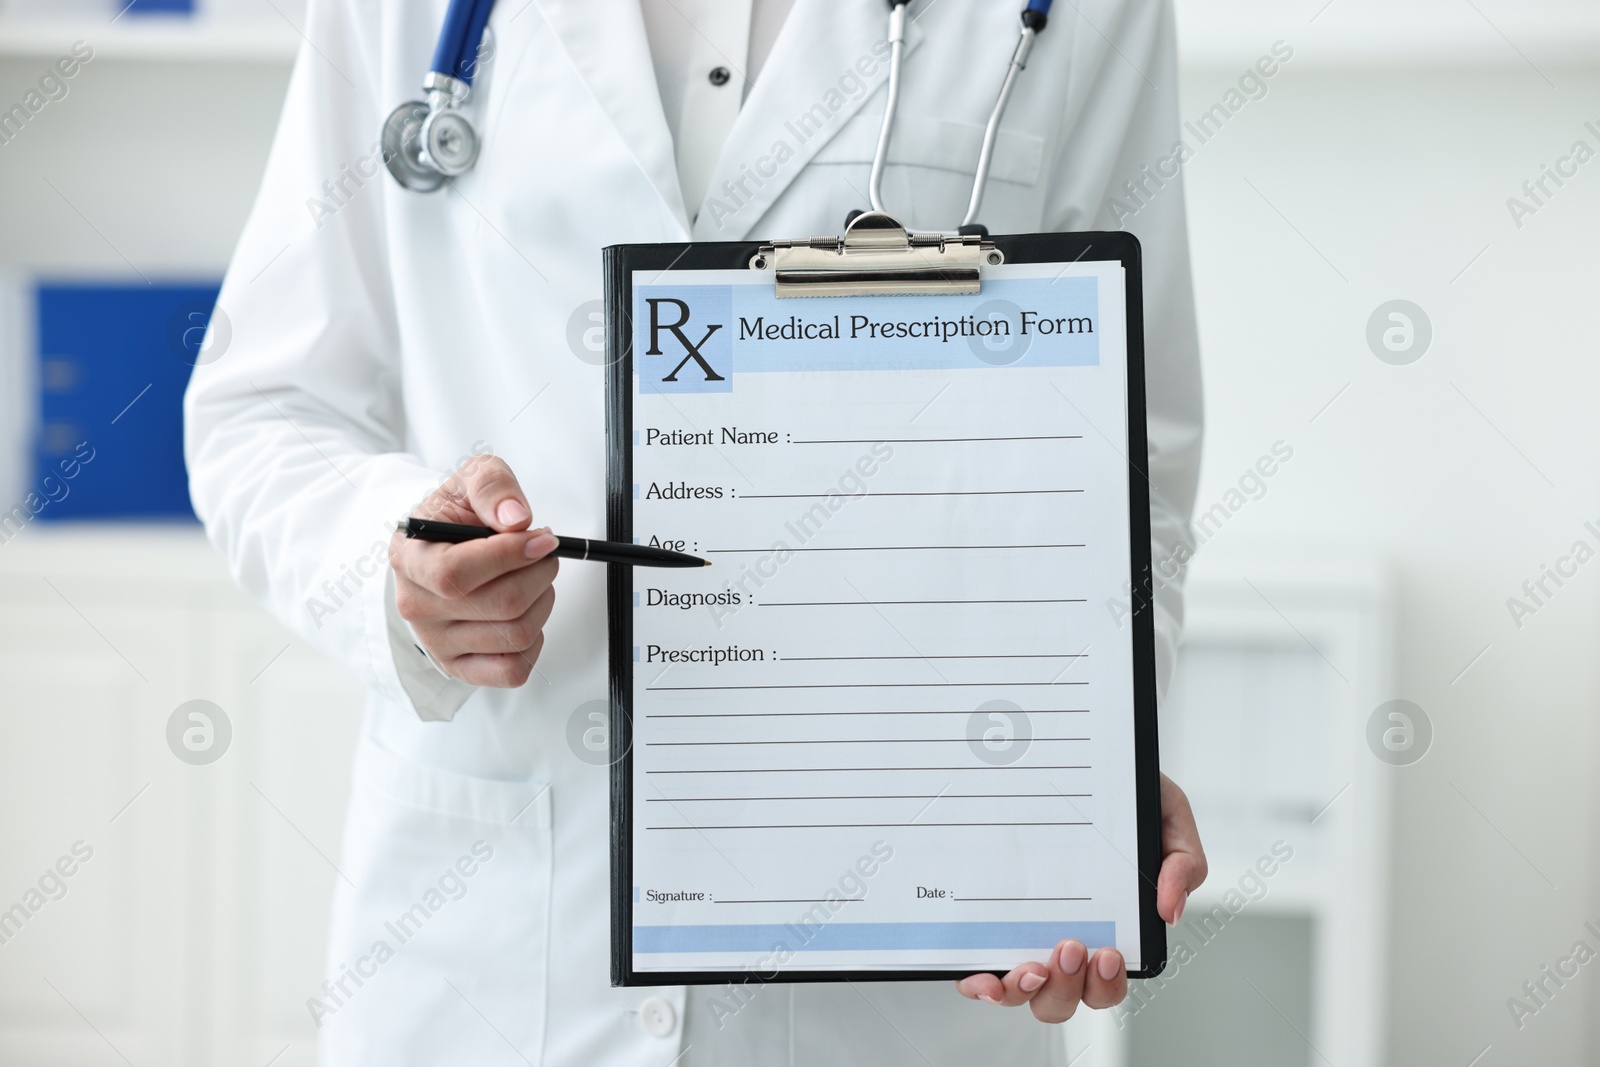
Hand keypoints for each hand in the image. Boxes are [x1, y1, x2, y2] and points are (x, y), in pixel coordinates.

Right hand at [390, 456, 558, 686]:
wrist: (439, 548)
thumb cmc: (456, 517)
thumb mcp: (470, 481)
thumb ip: (492, 486)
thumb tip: (515, 519)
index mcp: (410, 559)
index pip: (457, 574)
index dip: (510, 557)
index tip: (541, 540)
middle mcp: (417, 605)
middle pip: (502, 605)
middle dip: (540, 574)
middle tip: (543, 554)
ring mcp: (437, 641)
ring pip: (516, 635)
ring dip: (543, 602)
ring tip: (533, 579)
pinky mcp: (460, 667)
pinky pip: (513, 670)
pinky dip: (534, 642)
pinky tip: (526, 613)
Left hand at [953, 773, 1206, 1021]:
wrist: (1071, 760)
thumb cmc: (1117, 795)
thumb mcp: (1165, 814)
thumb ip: (1183, 859)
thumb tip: (1170, 909)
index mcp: (1108, 925)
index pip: (1105, 978)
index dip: (1105, 983)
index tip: (1107, 954)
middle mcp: (1062, 937)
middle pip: (1065, 996)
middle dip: (1069, 985)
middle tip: (1072, 946)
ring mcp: (1022, 933)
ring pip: (1023, 992)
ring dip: (1027, 990)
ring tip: (1032, 964)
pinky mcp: (986, 923)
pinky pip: (980, 971)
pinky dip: (982, 985)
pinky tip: (983, 977)